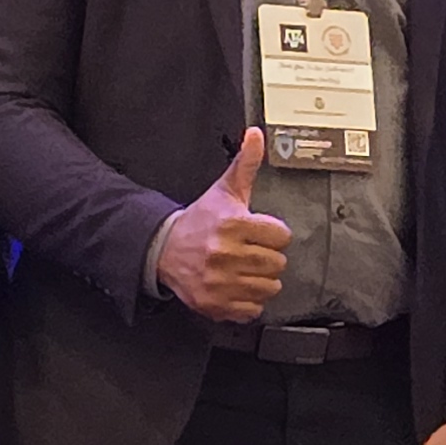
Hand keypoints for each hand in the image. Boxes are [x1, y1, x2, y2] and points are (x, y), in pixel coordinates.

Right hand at [157, 126, 292, 322]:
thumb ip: (245, 163)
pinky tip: (236, 285)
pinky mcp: (214, 304)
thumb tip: (255, 135)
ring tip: (244, 268)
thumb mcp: (224, 190)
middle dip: (267, 257)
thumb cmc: (199, 221)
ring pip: (269, 288)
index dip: (273, 234)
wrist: (163, 249)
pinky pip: (252, 309)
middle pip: (277, 263)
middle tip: (250, 251)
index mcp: (232, 224)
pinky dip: (248, 301)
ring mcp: (219, 281)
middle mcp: (225, 254)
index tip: (259, 232)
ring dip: (261, 280)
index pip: (281, 236)